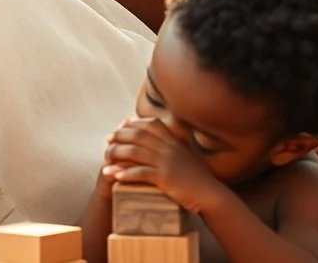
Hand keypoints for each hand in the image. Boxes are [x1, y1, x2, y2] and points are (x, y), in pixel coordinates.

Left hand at [103, 117, 231, 214]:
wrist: (210, 194)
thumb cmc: (198, 178)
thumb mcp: (186, 155)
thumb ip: (174, 146)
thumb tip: (161, 141)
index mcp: (174, 141)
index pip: (151, 124)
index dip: (133, 123)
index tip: (121, 125)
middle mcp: (169, 148)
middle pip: (138, 135)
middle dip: (120, 136)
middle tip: (108, 140)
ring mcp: (167, 162)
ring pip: (134, 152)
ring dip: (117, 154)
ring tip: (106, 160)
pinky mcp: (165, 178)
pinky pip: (140, 173)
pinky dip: (126, 174)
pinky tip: (116, 176)